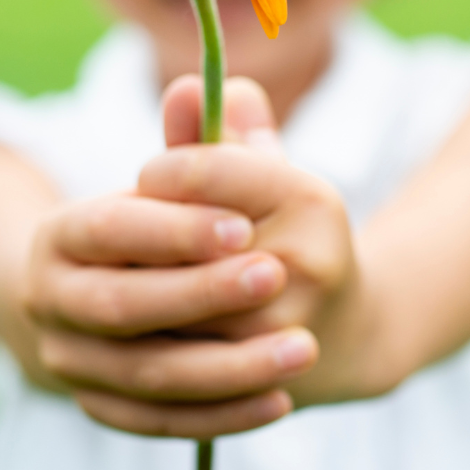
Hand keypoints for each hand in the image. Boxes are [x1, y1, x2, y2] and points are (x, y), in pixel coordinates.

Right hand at [18, 129, 320, 436]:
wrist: (123, 301)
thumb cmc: (167, 227)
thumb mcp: (185, 181)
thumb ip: (200, 138)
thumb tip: (208, 87)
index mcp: (60, 235)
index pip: (107, 229)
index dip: (172, 228)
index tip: (243, 224)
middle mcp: (51, 303)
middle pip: (121, 306)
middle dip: (201, 294)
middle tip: (275, 276)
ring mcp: (72, 365)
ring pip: (147, 374)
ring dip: (227, 367)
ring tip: (302, 348)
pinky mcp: (104, 410)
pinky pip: (161, 423)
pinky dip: (221, 415)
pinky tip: (281, 398)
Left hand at [143, 77, 371, 405]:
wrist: (347, 333)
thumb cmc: (284, 231)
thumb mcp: (261, 172)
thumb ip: (214, 128)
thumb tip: (181, 87)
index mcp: (308, 198)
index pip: (203, 170)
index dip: (160, 172)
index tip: (151, 177)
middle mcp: (304, 263)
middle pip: (183, 242)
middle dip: (145, 238)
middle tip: (130, 238)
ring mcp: (284, 331)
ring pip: (173, 308)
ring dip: (135, 292)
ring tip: (122, 278)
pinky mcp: (260, 382)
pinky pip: (179, 361)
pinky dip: (146, 344)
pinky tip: (133, 329)